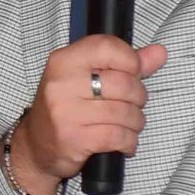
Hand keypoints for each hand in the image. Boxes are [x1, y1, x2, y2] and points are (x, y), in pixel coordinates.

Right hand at [7, 36, 169, 194]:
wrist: (35, 147)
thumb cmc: (65, 109)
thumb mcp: (87, 79)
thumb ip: (125, 64)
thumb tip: (159, 53)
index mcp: (63, 61)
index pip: (106, 47)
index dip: (130, 60)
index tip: (132, 73)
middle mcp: (61, 84)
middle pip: (123, 83)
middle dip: (138, 97)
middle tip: (131, 105)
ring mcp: (66, 112)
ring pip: (124, 112)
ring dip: (135, 123)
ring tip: (128, 126)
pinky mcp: (74, 138)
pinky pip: (118, 136)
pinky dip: (129, 141)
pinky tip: (124, 142)